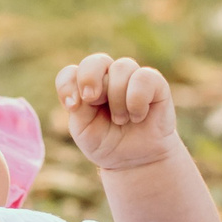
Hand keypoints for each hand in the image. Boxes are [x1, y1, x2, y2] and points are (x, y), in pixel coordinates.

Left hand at [55, 54, 180, 170]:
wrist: (136, 161)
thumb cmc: (107, 143)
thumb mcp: (84, 131)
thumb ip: (79, 108)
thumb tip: (86, 91)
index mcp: (85, 87)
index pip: (71, 73)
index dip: (67, 85)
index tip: (72, 107)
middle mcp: (108, 77)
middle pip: (95, 61)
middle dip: (90, 78)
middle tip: (92, 100)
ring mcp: (131, 78)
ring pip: (121, 67)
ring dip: (117, 98)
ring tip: (121, 120)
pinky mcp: (155, 83)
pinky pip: (144, 77)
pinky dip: (137, 99)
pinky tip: (138, 116)